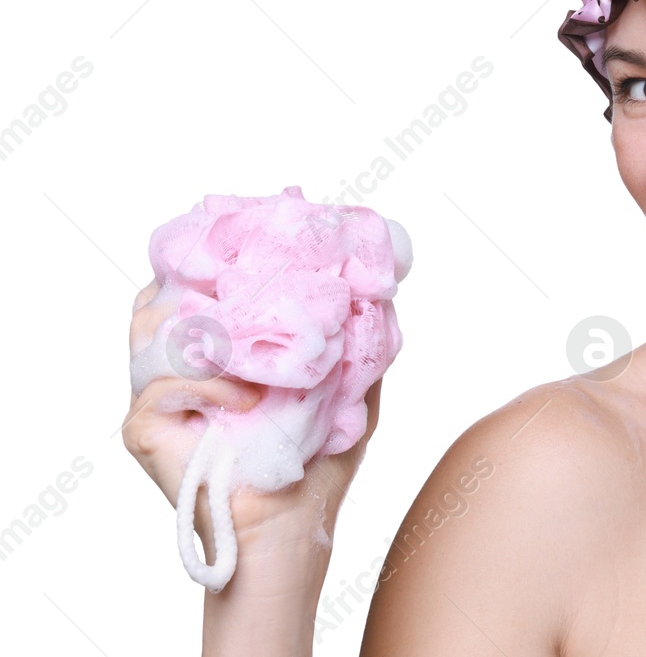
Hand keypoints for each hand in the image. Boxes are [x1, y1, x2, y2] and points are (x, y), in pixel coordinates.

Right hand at [121, 278, 382, 562]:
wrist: (292, 528)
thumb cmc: (316, 465)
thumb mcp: (350, 393)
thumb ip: (358, 344)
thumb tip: (377, 290)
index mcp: (217, 355)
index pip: (196, 290)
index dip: (216, 261)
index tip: (254, 240)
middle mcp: (179, 370)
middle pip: (163, 301)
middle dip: (203, 281)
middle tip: (249, 277)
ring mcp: (155, 399)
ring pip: (154, 332)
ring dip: (211, 328)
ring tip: (257, 345)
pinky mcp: (143, 429)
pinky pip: (161, 386)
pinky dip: (207, 382)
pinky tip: (247, 399)